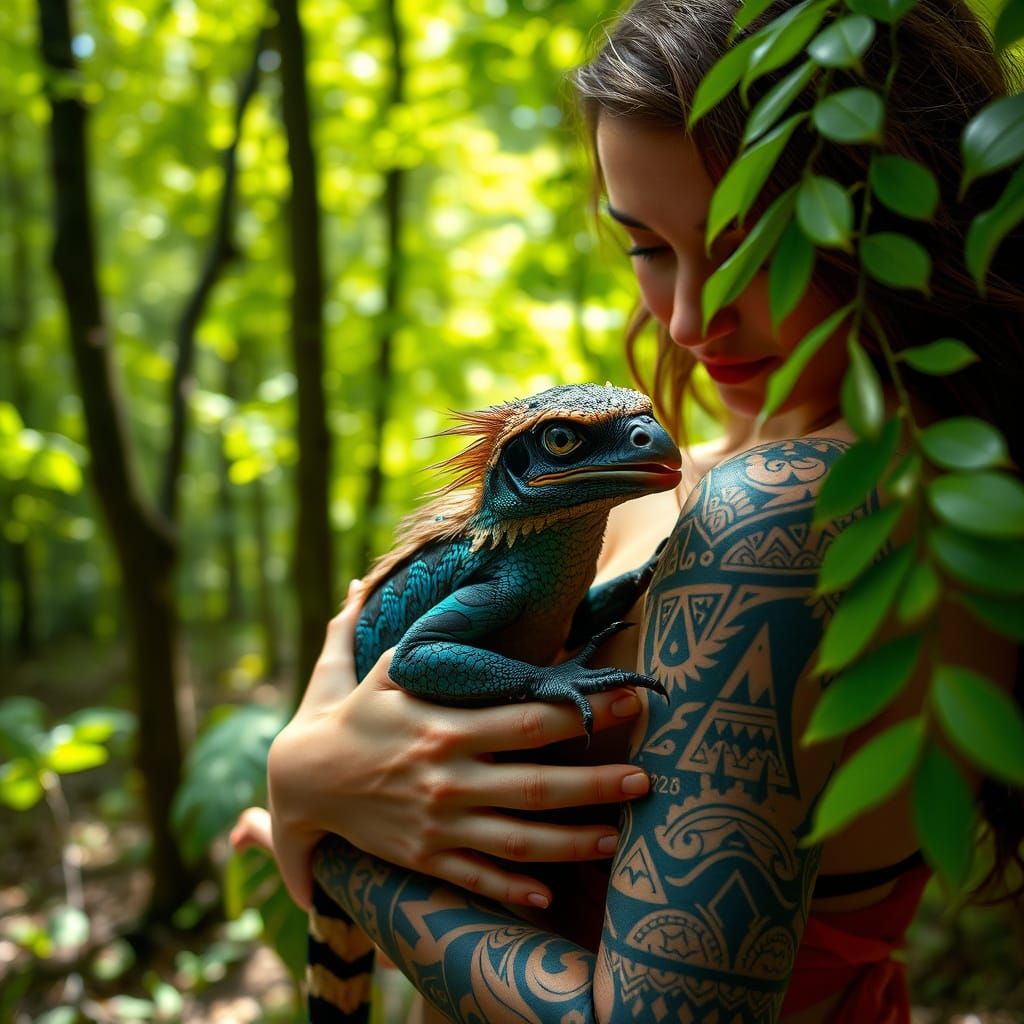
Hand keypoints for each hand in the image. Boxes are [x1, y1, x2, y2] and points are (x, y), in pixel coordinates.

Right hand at [266, 580, 650, 911]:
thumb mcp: (364, 670)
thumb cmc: (342, 720)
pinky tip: (550, 896)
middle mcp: (447, 779)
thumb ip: (384, 628)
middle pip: (535, 785)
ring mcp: (439, 824)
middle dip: (594, 783)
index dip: (579, 711)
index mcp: (443, 728)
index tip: (626, 697)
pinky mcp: (426, 857)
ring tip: (617, 836)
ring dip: (571, 842)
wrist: (299, 787)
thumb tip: (370, 580)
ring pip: (518, 841)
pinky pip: (477, 878)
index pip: (524, 720)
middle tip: (645, 778)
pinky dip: (513, 890)